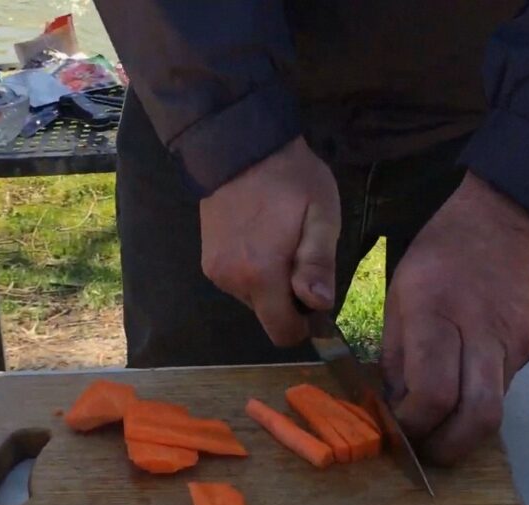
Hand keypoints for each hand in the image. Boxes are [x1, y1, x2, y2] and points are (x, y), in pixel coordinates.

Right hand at [199, 137, 340, 345]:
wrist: (240, 147)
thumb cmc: (290, 179)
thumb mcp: (321, 216)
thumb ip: (318, 263)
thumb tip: (318, 305)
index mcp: (261, 275)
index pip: (282, 332)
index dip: (304, 323)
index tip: (314, 296)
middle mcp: (232, 281)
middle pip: (268, 315)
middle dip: (288, 298)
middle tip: (300, 255)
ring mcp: (216, 272)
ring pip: (253, 299)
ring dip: (270, 283)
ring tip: (279, 240)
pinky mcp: (207, 261)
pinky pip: (238, 282)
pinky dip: (252, 271)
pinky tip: (260, 238)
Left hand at [382, 172, 528, 464]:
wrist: (513, 217)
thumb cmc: (444, 251)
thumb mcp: (401, 292)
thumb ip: (397, 354)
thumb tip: (395, 405)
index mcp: (438, 316)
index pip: (433, 394)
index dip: (414, 425)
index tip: (397, 427)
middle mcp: (481, 336)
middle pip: (478, 418)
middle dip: (448, 449)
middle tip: (424, 451)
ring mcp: (513, 345)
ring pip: (494, 411)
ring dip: (464, 431)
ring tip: (438, 428)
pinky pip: (502, 390)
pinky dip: (478, 403)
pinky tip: (460, 394)